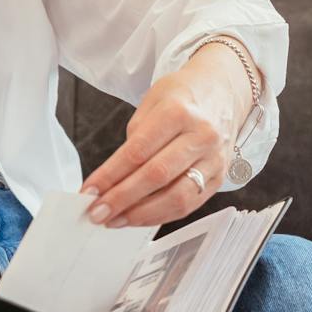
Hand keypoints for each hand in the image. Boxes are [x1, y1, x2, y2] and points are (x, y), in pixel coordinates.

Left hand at [79, 42, 253, 228]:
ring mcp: (213, 159)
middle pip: (156, 176)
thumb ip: (135, 139)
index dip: (110, 175)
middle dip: (122, 199)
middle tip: (97, 213)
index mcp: (178, 112)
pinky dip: (161, 216)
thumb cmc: (181, 96)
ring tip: (115, 220)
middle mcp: (200, 137)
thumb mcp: (152, 101)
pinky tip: (139, 218)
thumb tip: (112, 180)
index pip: (138, 151)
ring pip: (176, 197)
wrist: (223, 91)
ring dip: (141, 214)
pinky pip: (189, 205)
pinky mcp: (219, 177)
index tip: (89, 191)